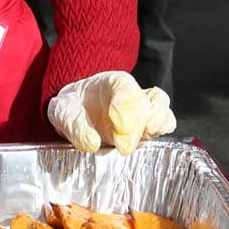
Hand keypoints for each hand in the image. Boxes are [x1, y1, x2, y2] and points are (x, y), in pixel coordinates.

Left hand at [47, 71, 175, 154]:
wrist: (75, 113)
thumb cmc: (72, 109)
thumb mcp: (63, 113)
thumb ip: (75, 127)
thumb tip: (92, 143)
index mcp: (108, 83)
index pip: (124, 85)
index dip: (126, 104)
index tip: (119, 126)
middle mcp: (129, 93)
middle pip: (143, 100)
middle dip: (136, 123)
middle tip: (123, 146)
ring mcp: (141, 109)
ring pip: (160, 106)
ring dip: (157, 122)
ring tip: (146, 136)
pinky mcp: (147, 126)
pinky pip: (165, 121)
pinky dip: (163, 129)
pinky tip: (150, 138)